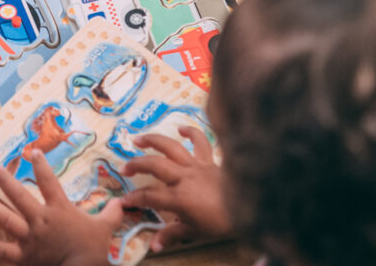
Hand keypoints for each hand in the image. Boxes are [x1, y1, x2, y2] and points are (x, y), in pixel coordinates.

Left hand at [0, 150, 122, 265]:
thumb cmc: (92, 250)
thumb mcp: (104, 229)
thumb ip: (111, 213)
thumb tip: (121, 202)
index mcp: (59, 210)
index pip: (48, 182)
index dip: (40, 165)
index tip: (32, 151)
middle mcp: (40, 220)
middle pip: (19, 196)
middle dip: (5, 180)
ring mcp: (29, 238)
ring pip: (5, 218)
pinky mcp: (22, 256)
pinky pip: (2, 250)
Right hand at [121, 127, 230, 250]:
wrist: (251, 209)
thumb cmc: (221, 223)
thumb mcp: (194, 232)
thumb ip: (171, 235)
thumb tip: (153, 247)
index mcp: (179, 198)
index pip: (149, 197)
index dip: (134, 198)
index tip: (124, 201)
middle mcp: (184, 177)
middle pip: (154, 165)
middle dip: (136, 165)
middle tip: (124, 168)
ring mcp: (197, 166)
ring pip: (171, 148)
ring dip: (153, 141)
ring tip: (138, 139)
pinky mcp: (209, 161)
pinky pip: (201, 142)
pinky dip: (192, 133)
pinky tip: (181, 129)